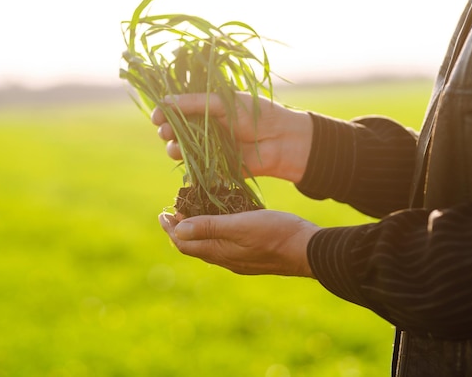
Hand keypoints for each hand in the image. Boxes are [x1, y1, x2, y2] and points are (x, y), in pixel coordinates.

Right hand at [151, 92, 312, 182]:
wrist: (281, 141)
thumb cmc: (256, 115)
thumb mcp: (223, 102)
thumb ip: (194, 102)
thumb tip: (164, 100)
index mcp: (204, 107)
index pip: (176, 108)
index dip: (163, 111)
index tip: (157, 115)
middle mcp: (202, 127)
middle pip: (172, 129)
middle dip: (165, 130)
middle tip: (165, 131)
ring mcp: (206, 147)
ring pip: (178, 149)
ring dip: (172, 148)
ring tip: (175, 146)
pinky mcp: (212, 166)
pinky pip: (192, 166)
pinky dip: (186, 163)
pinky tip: (187, 160)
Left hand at [158, 209, 319, 277]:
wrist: (308, 250)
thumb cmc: (275, 233)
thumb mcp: (239, 225)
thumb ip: (209, 227)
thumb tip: (178, 230)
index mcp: (219, 252)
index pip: (184, 243)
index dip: (170, 229)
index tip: (162, 213)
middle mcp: (225, 260)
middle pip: (193, 247)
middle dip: (180, 230)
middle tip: (174, 212)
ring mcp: (239, 260)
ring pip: (209, 247)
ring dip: (197, 231)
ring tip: (193, 213)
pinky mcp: (251, 256)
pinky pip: (223, 246)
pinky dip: (214, 233)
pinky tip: (222, 222)